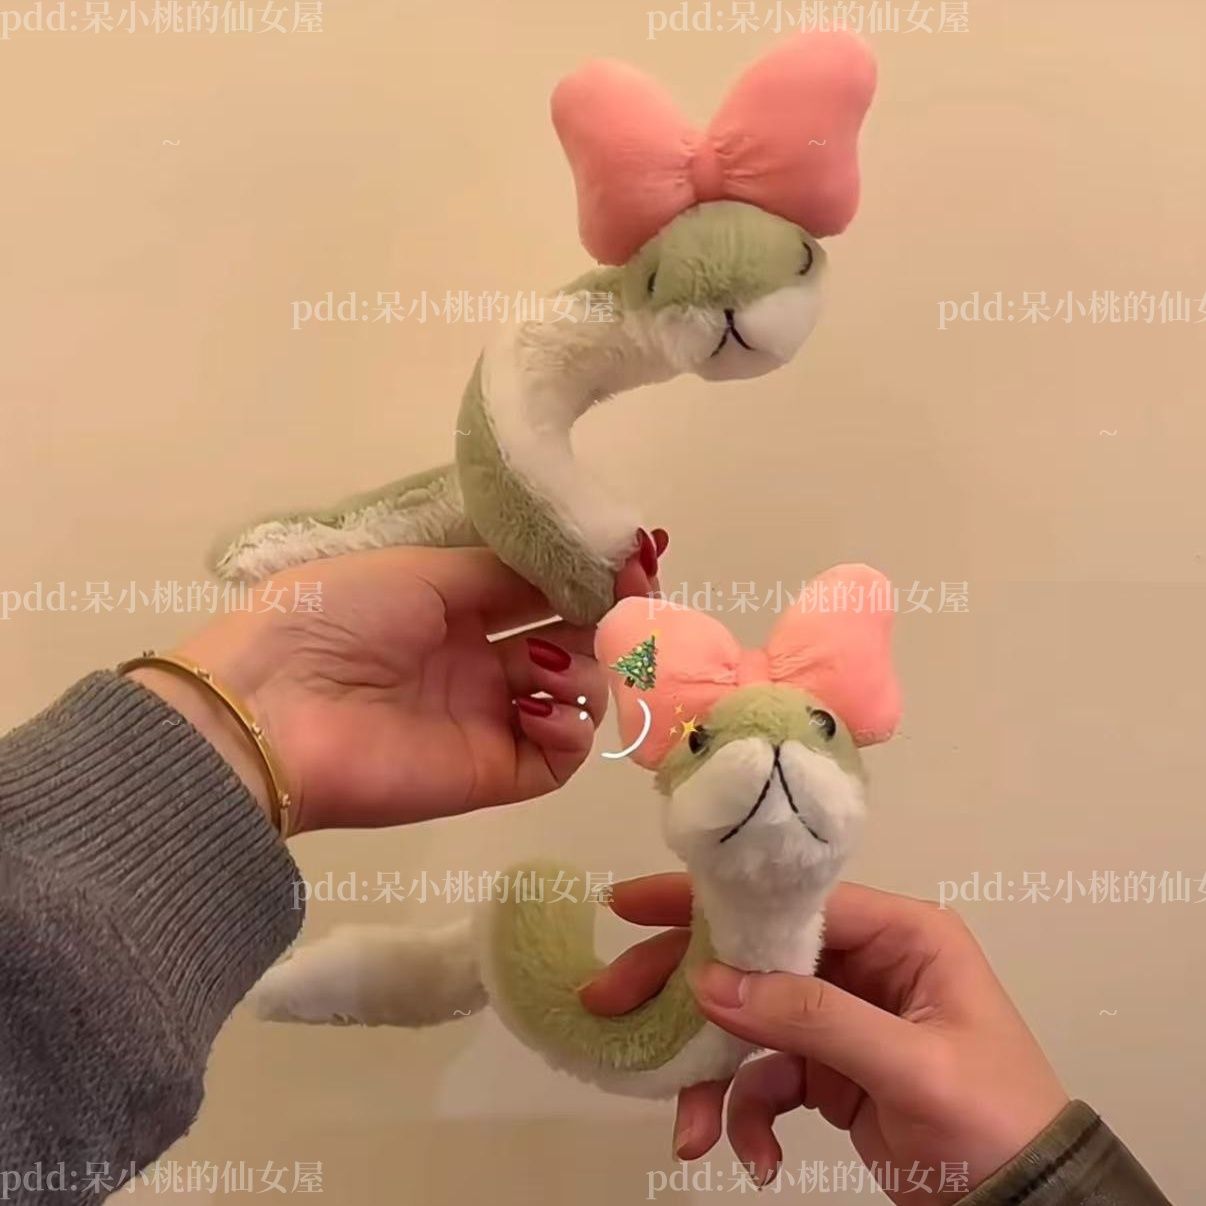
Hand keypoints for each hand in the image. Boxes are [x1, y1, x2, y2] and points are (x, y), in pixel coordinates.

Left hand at [132, 533, 664, 832]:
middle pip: (571, 640)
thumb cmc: (336, 618)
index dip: (587, 580)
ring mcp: (489, 718)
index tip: (630, 565)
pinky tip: (539, 707)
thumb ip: (504, 572)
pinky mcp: (492, 773)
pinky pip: (561, 755)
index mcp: (456, 606)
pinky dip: (571, 729)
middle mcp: (480, 661)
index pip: (543, 593)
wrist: (274, 707)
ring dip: (584, 671)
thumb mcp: (420, 571)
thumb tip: (578, 565)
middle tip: (624, 608)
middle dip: (601, 622)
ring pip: (578, 695)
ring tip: (549, 665)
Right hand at [580, 875, 1068, 1202]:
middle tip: (608, 1002)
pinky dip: (747, 1117)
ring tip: (688, 1134)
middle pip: (754, 956)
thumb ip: (813, 1019)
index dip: (710, 901)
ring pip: (749, 1024)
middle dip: (684, 987)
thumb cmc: (991, 1121)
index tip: (631, 907)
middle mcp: (865, 963)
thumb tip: (709, 983)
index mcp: (899, 934)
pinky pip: (766, 1080)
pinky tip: (755, 1160)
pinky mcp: (830, 1072)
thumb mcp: (912, 1067)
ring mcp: (842, 1018)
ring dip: (711, 1077)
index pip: (789, 900)